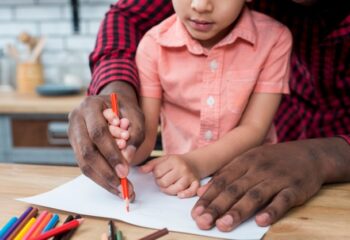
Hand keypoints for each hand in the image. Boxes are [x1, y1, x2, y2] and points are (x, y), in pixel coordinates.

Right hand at [68, 81, 144, 198]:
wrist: (111, 103)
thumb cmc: (125, 109)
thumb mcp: (136, 114)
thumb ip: (136, 133)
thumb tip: (128, 158)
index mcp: (90, 106)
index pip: (98, 133)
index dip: (111, 153)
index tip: (125, 171)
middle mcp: (76, 119)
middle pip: (87, 151)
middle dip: (106, 171)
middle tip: (123, 185)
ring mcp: (73, 133)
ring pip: (83, 162)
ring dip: (103, 179)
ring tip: (121, 191)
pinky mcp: (75, 145)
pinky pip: (85, 165)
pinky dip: (100, 177)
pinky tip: (114, 186)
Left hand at [140, 155, 199, 197]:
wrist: (194, 162)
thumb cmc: (176, 162)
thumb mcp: (164, 159)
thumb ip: (151, 164)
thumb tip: (141, 170)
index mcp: (173, 160)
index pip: (158, 172)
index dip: (156, 175)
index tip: (159, 174)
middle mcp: (182, 168)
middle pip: (165, 182)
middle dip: (161, 183)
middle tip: (163, 180)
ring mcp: (189, 176)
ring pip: (176, 189)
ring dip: (169, 190)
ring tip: (168, 186)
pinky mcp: (196, 183)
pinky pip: (191, 191)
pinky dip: (185, 194)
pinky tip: (180, 195)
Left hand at [191, 138, 349, 231]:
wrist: (308, 154)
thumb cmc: (272, 160)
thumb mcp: (248, 160)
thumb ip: (226, 175)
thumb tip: (203, 191)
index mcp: (244, 161)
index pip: (221, 180)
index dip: (208, 197)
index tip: (195, 213)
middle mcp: (258, 168)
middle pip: (234, 189)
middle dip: (217, 206)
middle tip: (203, 221)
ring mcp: (277, 178)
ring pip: (255, 195)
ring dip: (238, 211)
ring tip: (224, 225)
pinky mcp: (295, 188)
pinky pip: (282, 200)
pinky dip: (272, 211)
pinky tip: (260, 221)